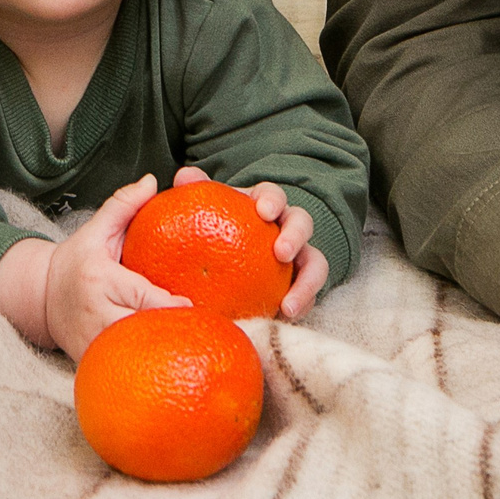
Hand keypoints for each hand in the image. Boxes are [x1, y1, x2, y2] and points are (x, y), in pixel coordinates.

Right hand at [3, 174, 186, 357]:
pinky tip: (164, 364)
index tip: (193, 306)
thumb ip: (124, 205)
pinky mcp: (91, 361)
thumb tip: (152, 181)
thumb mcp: (96, 230)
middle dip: (172, 332)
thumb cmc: (76, 262)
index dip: (173, 305)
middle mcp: (95, 312)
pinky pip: (124, 367)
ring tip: (187, 349)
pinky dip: (144, 366)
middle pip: (144, 328)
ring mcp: (93, 342)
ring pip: (136, 353)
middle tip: (201, 330)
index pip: (145, 296)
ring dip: (161, 352)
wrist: (41, 297)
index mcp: (99, 278)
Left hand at [171, 166, 329, 319]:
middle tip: (280, 252)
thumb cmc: (214, 228)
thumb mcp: (203, 211)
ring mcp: (298, 258)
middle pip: (302, 223)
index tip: (263, 211)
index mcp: (264, 206)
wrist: (223, 264)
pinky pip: (309, 297)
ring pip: (316, 264)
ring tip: (288, 305)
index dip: (272, 201)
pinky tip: (282, 321)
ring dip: (307, 283)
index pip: (273, 195)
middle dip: (296, 235)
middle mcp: (286, 228)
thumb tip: (184, 176)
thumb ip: (195, 194)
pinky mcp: (300, 286)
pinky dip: (300, 307)